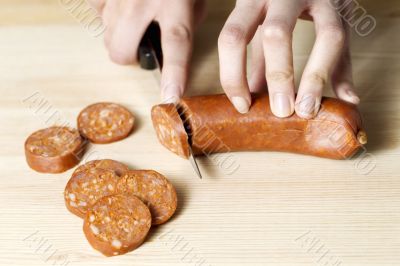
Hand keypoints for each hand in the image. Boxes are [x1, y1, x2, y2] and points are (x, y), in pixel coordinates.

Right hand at [89, 0, 205, 101]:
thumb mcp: (195, 0)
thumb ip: (185, 24)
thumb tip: (171, 50)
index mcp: (175, 5)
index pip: (176, 45)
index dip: (173, 74)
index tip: (170, 97)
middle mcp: (142, 1)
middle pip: (121, 51)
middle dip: (128, 57)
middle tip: (139, 46)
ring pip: (106, 36)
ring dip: (119, 36)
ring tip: (133, 18)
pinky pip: (96, 12)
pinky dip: (107, 14)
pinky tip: (121, 5)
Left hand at [218, 0, 359, 117]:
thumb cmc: (279, 4)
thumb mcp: (261, 23)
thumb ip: (260, 59)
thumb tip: (251, 101)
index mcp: (252, 0)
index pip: (233, 37)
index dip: (234, 75)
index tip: (242, 106)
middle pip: (277, 35)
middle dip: (279, 77)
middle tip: (281, 111)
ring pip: (326, 36)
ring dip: (317, 78)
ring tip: (309, 109)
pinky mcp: (343, 4)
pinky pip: (348, 41)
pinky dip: (346, 73)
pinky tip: (346, 99)